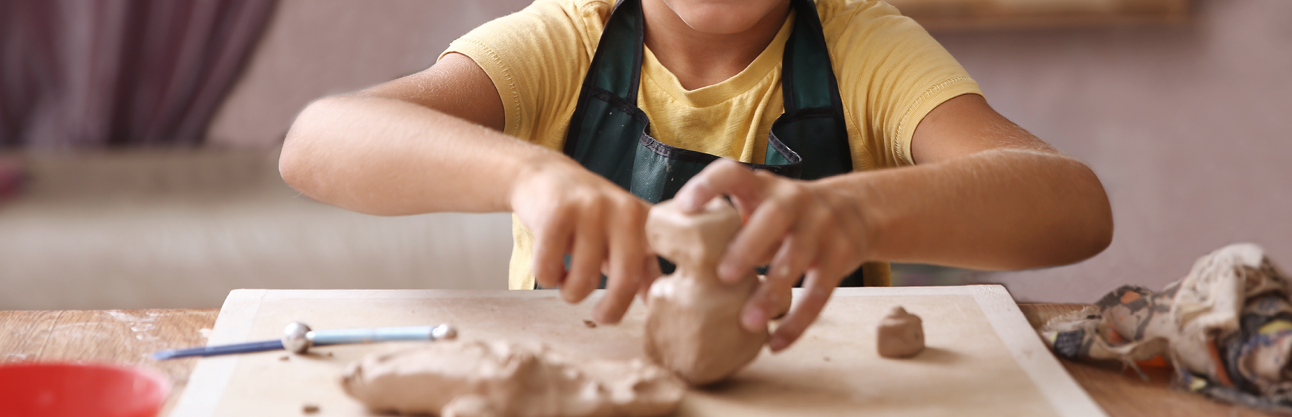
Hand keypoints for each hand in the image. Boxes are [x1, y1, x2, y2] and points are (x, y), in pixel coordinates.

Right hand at [509, 157, 660, 323]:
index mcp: (646, 220)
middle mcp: (624, 210)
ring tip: (567, 280)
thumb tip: (660, 306)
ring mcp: (590, 209)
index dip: (666, 288)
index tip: (654, 310)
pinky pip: (549, 269)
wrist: (545, 174)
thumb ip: (644, 268)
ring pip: (582, 281)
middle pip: (626, 281)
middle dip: (611, 311)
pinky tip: (550, 264)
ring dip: (570, 293)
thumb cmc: (589, 215)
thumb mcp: (623, 235)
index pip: (666, 259)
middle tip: (601, 317)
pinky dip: (546, 277)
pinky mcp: (555, 213)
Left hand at [674, 159, 869, 351]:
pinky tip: (776, 343)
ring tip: (748, 323)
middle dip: (748, 247)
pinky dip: (797, 322)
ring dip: (772, 293)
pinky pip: (820, 294)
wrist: (855, 211)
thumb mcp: (760, 204)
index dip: (707, 187)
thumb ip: (725, 223)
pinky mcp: (839, 259)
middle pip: (773, 218)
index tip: (683, 207)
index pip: (732, 173)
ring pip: (797, 261)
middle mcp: (794, 201)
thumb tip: (668, 260)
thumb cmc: (786, 215)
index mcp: (763, 186)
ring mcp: (821, 229)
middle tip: (723, 277)